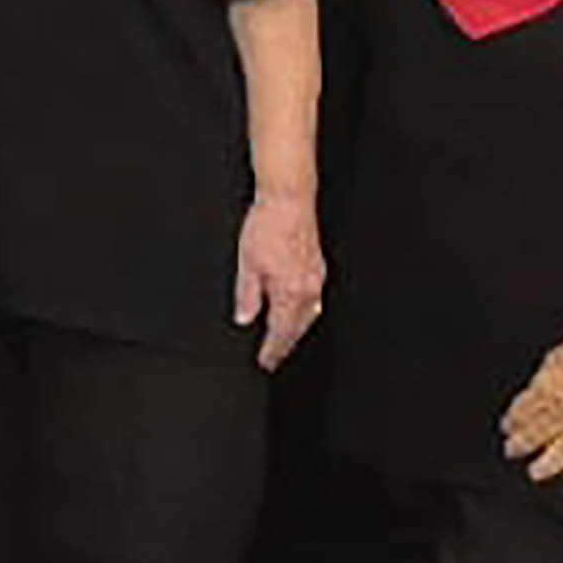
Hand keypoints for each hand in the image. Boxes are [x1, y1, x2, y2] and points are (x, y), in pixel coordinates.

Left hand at [232, 182, 326, 371]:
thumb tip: (244, 318)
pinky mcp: (318, 267)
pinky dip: (304, 311)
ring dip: (296, 329)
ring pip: (309, 314)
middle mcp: (307, 289)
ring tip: (284, 338)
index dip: (272, 349)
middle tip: (274, 355)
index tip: (265, 362)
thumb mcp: (246, 263)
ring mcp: (316, 278)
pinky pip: (314, 299)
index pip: (280, 331)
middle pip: (298, 327)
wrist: (289, 201)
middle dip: (286, 343)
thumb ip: (246, 295)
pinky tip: (298, 309)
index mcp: (289, 291)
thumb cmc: (266, 226)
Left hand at [500, 330, 562, 487]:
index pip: (523, 412)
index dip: (512, 422)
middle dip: (521, 444)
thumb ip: (542, 381)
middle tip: (511, 452)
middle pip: (537, 433)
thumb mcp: (554, 358)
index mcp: (549, 391)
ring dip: (547, 464)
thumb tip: (532, 395)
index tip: (507, 429)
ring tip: (535, 472)